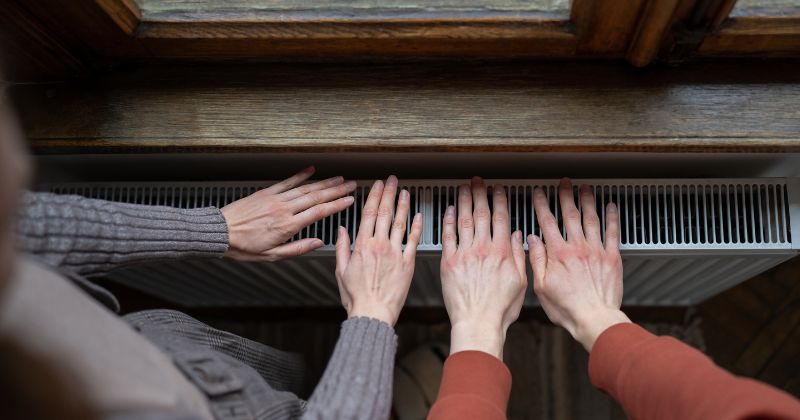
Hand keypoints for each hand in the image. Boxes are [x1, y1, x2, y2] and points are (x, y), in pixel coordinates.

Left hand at [220, 166, 355, 261]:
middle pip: (316, 197)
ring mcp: (275, 199)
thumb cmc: (243, 247)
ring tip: (338, 178)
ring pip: (305, 188)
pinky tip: (311, 170)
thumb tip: (318, 243)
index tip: (350, 201)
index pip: (318, 213)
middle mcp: (284, 209)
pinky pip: (287, 182)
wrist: (220, 233)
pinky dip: (301, 175)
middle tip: (351, 185)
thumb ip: (297, 248)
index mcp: (287, 226)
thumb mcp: (271, 256)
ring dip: (324, 182)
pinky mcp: (266, 193)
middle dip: (336, 190)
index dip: (337, 205)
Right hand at [335, 176, 422, 325]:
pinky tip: (418, 216)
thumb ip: (342, 248)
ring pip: (400, 223)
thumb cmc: (357, 297)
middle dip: (389, 194)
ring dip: (403, 205)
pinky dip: (416, 226)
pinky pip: (413, 241)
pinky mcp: (407, 263)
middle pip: (385, 213)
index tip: (377, 186)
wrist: (373, 313)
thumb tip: (341, 231)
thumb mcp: (341, 271)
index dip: (374, 197)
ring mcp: (395, 253)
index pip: (369, 214)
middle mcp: (379, 246)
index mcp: (362, 246)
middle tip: (392, 181)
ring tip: (405, 192)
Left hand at [440, 177, 527, 360]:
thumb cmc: (499, 310)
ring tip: (463, 188)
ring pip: (463, 220)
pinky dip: (448, 220)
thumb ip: (519, 257)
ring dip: (463, 201)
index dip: (500, 201)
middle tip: (477, 181)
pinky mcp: (449, 262)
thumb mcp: (520, 283)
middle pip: (481, 214)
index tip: (498, 190)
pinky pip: (448, 236)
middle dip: (480, 194)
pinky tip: (448, 210)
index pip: (502, 219)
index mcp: (502, 252)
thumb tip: (520, 237)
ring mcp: (465, 254)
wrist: (477, 323)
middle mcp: (483, 249)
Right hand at [528, 178, 630, 350]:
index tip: (538, 194)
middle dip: (565, 196)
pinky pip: (612, 233)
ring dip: (587, 201)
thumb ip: (537, 261)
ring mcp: (596, 251)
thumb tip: (532, 241)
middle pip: (570, 215)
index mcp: (559, 254)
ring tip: (585, 189)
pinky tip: (610, 207)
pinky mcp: (612, 258)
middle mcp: (578, 248)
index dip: (541, 205)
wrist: (595, 319)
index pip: (547, 223)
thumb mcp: (541, 287)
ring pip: (591, 219)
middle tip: (564, 184)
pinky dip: (611, 218)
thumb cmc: (568, 309)